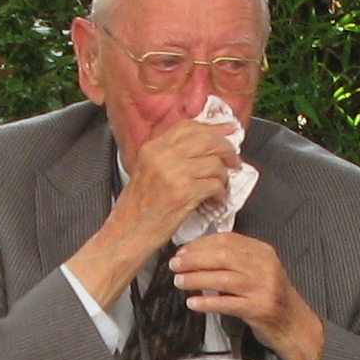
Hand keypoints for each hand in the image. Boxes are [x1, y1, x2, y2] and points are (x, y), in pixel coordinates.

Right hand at [111, 113, 244, 247]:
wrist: (127, 233)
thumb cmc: (136, 209)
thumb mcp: (147, 171)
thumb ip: (169, 156)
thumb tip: (202, 147)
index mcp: (153, 148)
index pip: (189, 126)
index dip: (213, 128)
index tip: (228, 132)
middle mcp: (163, 156)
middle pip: (207, 139)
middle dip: (227, 149)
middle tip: (233, 160)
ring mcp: (174, 173)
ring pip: (215, 163)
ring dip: (223, 176)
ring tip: (220, 187)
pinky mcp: (184, 193)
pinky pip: (215, 184)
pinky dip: (220, 193)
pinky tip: (214, 200)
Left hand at [174, 232, 319, 359]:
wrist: (295, 325)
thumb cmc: (271, 297)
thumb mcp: (259, 271)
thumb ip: (235, 260)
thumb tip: (197, 254)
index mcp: (263, 252)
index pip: (226, 240)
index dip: (200, 244)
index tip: (182, 251)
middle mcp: (265, 267)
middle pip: (223, 256)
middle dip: (194, 260)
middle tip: (175, 265)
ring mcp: (264, 288)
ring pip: (223, 278)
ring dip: (197, 279)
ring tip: (179, 281)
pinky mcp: (259, 309)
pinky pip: (228, 304)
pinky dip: (208, 302)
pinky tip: (193, 302)